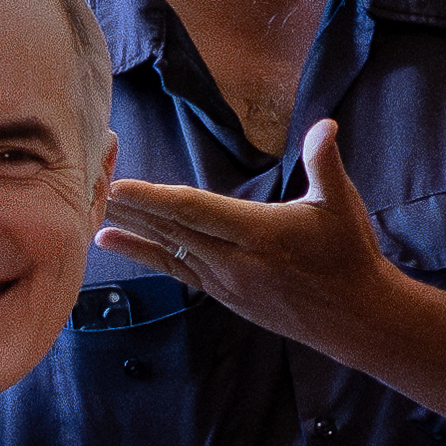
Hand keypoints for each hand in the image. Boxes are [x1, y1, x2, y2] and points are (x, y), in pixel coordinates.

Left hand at [97, 118, 413, 356]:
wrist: (357, 320)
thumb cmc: (350, 256)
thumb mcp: (342, 205)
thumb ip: (325, 162)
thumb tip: (325, 125)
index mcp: (259, 234)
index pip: (194, 211)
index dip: (153, 197)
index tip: (118, 184)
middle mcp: (235, 262)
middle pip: (170, 230)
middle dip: (128, 207)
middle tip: (88, 186)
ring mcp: (226, 283)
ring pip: (168, 251)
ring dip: (130, 230)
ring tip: (92, 213)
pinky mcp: (225, 295)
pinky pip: (176, 270)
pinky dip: (144, 253)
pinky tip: (116, 241)